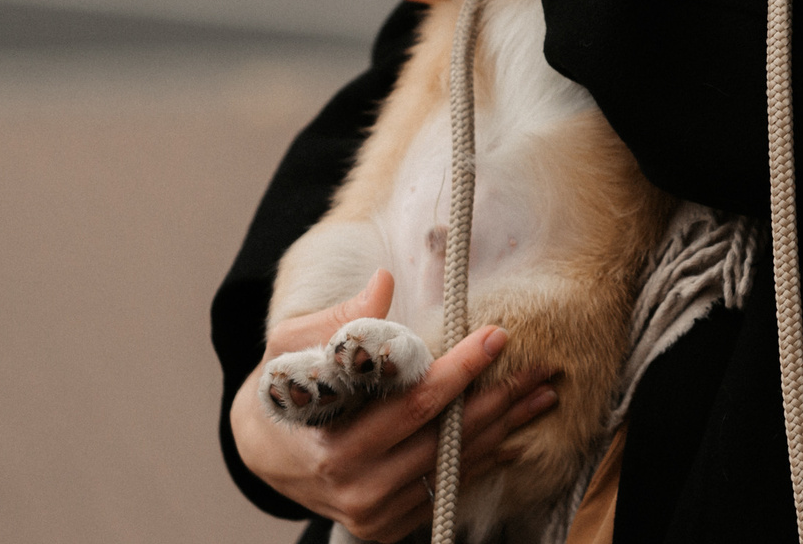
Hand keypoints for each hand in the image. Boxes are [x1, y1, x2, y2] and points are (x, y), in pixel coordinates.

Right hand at [230, 271, 557, 542]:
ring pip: (451, 468)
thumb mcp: (289, 346)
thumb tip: (384, 283)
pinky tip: (509, 436)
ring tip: (540, 398)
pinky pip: (444, 491)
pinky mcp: (385, 526)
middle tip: (540, 369)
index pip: (412, 405)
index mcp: (331, 446)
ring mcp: (372, 514)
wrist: (261, 452)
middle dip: (498, 400)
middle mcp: (355, 488)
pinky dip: (479, 462)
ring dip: (502, 431)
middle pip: (444, 440)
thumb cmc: (278, 390)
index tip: (496, 337)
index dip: (460, 369)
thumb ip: (338, 320)